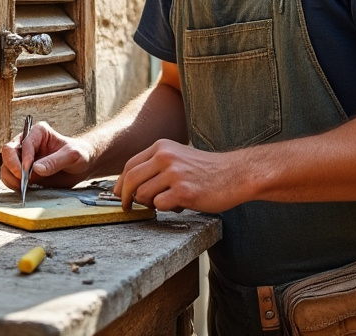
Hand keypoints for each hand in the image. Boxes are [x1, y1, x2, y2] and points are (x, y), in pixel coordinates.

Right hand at [0, 121, 93, 191]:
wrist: (81, 167)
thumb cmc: (79, 155)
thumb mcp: (73, 156)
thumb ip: (56, 161)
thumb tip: (36, 169)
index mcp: (39, 132)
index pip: (24, 143)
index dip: (24, 158)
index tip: (29, 172)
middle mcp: (27, 143)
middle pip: (8, 151)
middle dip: (12, 166)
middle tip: (22, 180)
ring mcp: (23, 157)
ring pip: (6, 165)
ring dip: (10, 177)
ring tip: (23, 186)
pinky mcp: (23, 171)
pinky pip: (10, 177)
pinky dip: (13, 184)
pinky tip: (24, 189)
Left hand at [114, 139, 244, 213]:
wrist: (236, 174)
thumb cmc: (207, 169)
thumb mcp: (179, 157)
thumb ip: (156, 166)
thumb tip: (130, 186)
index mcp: (162, 147)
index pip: (130, 165)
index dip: (120, 183)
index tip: (119, 195)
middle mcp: (165, 157)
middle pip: (130, 180)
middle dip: (125, 198)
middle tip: (127, 208)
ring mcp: (174, 174)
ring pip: (143, 195)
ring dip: (151, 204)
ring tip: (168, 201)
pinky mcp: (183, 192)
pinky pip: (160, 206)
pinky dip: (166, 209)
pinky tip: (180, 204)